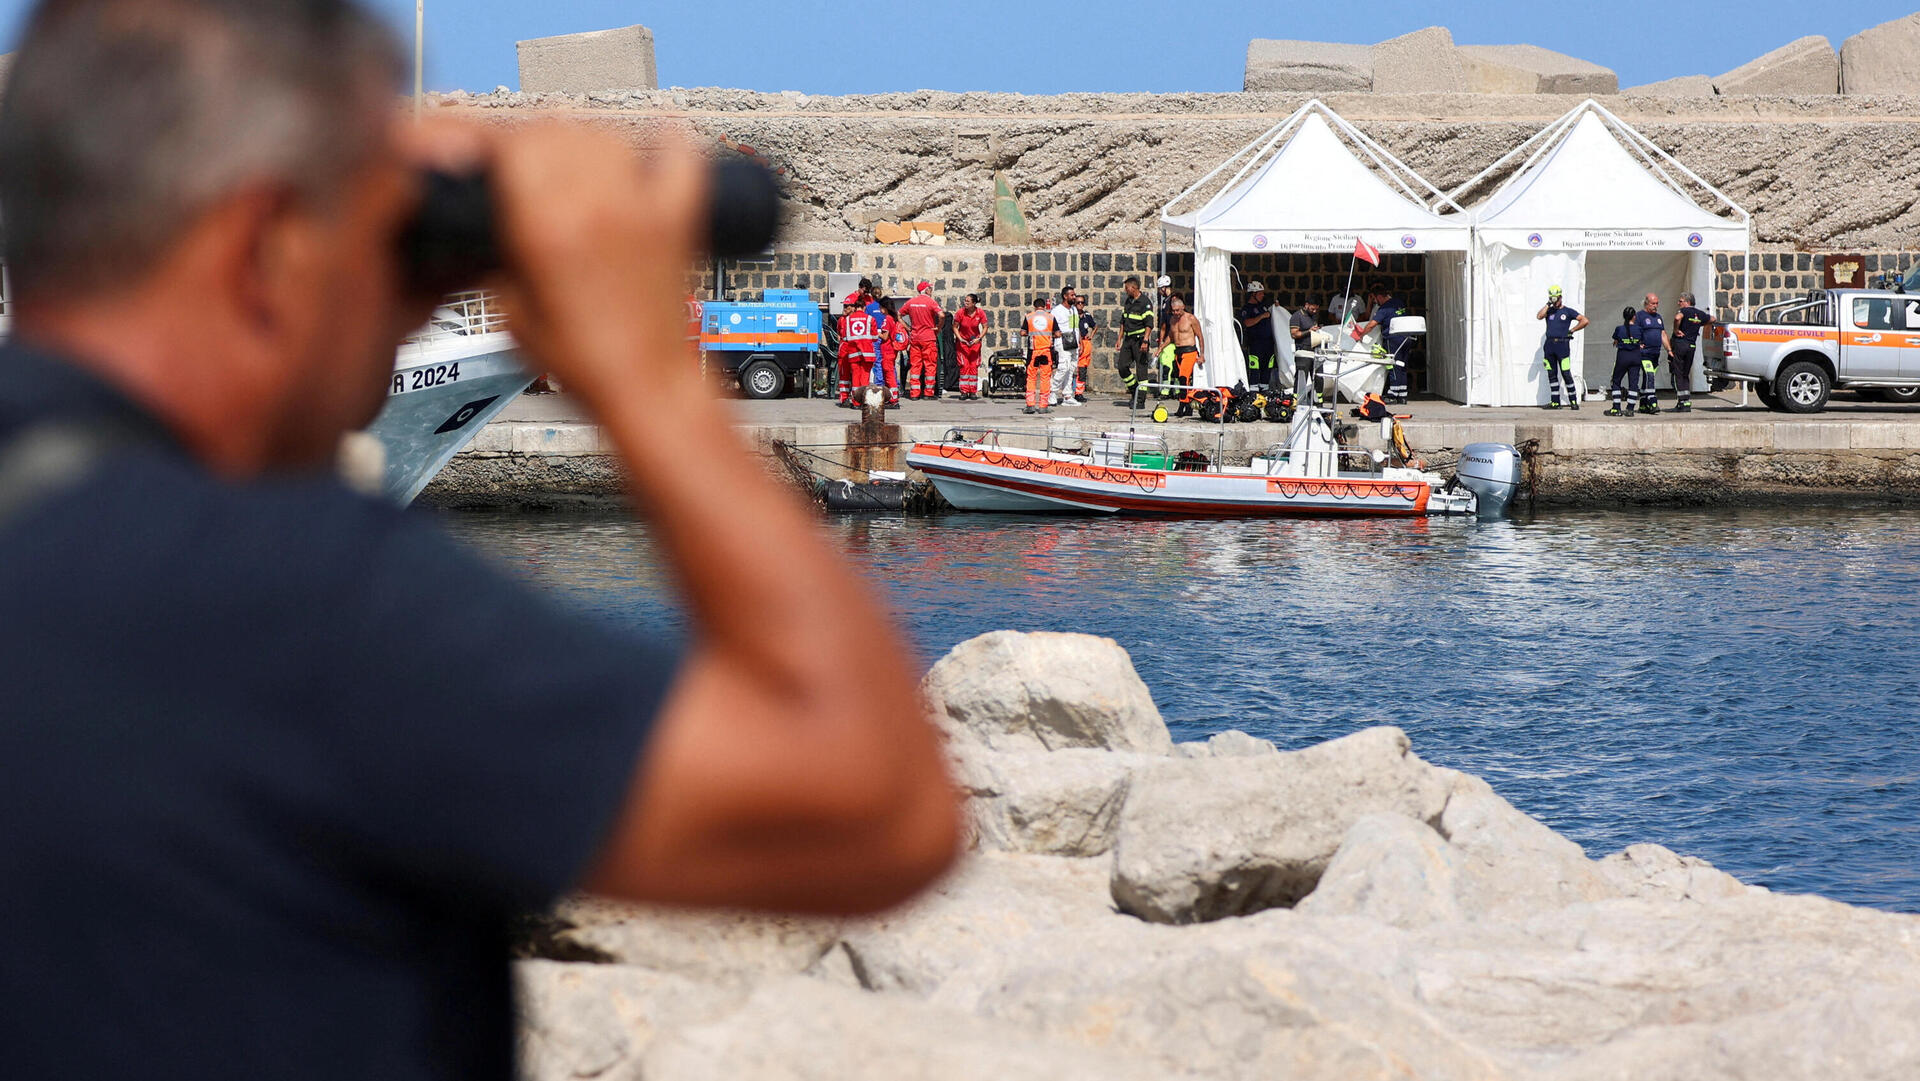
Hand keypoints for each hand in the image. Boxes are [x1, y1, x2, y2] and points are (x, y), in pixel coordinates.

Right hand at [485, 123, 708, 410]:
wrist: (648, 388)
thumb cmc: (584, 363)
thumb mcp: (512, 311)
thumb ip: (499, 257)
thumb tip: (492, 223)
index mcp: (547, 226)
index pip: (514, 141)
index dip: (495, 143)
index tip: (488, 154)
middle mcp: (596, 204)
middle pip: (557, 129)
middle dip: (533, 140)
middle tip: (525, 164)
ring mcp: (642, 206)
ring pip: (606, 135)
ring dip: (583, 140)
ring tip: (573, 162)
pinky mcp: (680, 217)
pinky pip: (679, 154)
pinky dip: (664, 141)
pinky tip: (650, 141)